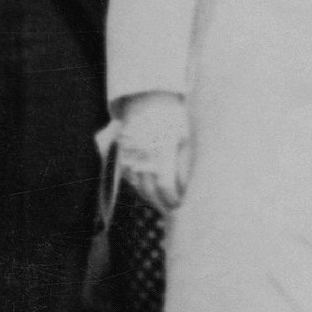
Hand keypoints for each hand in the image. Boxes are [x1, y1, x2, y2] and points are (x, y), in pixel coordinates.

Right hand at [117, 91, 190, 213]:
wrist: (148, 100)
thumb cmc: (172, 117)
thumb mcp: (185, 135)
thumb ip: (186, 162)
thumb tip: (188, 187)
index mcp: (161, 149)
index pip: (164, 185)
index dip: (172, 199)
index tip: (180, 204)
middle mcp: (142, 154)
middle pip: (149, 190)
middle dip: (161, 205)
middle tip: (173, 212)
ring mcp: (130, 155)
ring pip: (138, 186)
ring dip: (151, 199)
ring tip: (163, 205)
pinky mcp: (123, 155)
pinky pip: (130, 178)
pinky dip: (140, 188)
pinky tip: (150, 192)